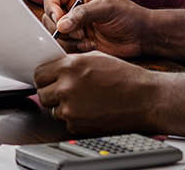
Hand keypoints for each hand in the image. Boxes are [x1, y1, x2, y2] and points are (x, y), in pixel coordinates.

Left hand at [34, 51, 157, 133]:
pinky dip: (74, 118)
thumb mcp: (95, 58)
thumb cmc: (125, 78)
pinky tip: (90, 110)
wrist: (145, 99)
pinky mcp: (77, 125)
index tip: (50, 79)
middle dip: (51, 92)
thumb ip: (70, 63)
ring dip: (62, 106)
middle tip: (64, 92)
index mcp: (69, 67)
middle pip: (42, 93)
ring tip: (82, 100)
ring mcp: (70, 108)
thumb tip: (55, 67)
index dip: (45, 77)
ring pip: (53, 109)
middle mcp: (66, 87)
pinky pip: (66, 121)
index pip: (39, 74)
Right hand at [42, 0, 148, 57]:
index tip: (60, 21)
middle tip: (79, 34)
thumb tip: (61, 25)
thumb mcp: (105, 8)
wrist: (142, 35)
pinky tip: (90, 46)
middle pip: (49, 17)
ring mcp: (75, 26)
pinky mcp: (79, 41)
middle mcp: (73, 9)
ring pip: (56, 34)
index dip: (51, 9)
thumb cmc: (128, 15)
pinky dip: (75, 48)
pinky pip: (65, 46)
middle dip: (61, 29)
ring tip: (87, 40)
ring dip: (69, 40)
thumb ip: (82, 14)